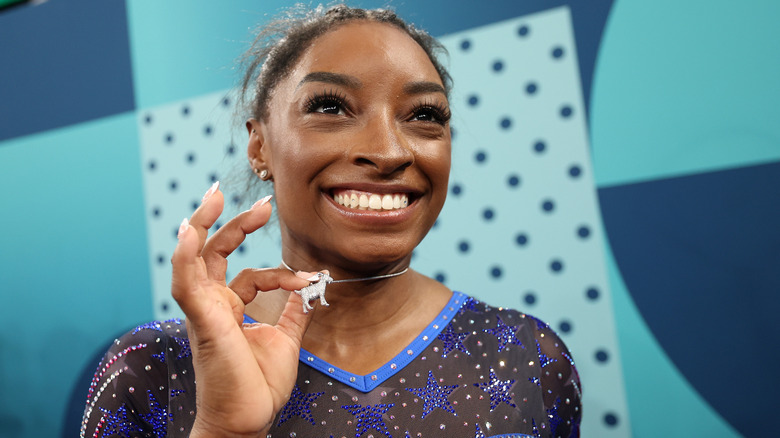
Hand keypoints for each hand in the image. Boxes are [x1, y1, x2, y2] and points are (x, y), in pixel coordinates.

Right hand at [171, 183, 315, 436]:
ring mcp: (204, 310)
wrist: (247, 419)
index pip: (253, 274)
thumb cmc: (257, 386)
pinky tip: (190, 230)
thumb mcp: (285, 341)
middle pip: (216, 252)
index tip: (308, 277)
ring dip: (202, 224)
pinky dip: (186, 254)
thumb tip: (310, 288)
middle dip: (237, 223)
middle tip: (264, 204)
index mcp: (232, 309)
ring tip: (215, 195)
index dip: (282, 271)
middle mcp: (214, 305)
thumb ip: (294, 313)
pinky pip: (185, 281)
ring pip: (194, 257)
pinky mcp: (200, 319)